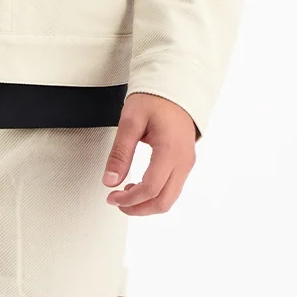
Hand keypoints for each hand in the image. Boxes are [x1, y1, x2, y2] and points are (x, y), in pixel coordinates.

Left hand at [102, 92, 198, 213]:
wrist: (176, 87)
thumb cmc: (155, 99)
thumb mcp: (131, 122)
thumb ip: (120, 153)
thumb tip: (110, 181)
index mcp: (170, 150)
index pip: (150, 188)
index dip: (129, 199)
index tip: (111, 197)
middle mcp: (183, 161)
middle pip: (163, 202)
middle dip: (138, 208)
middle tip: (117, 202)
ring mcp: (187, 163)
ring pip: (169, 199)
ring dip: (146, 204)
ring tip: (125, 194)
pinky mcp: (185, 163)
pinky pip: (172, 188)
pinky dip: (155, 195)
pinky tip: (138, 186)